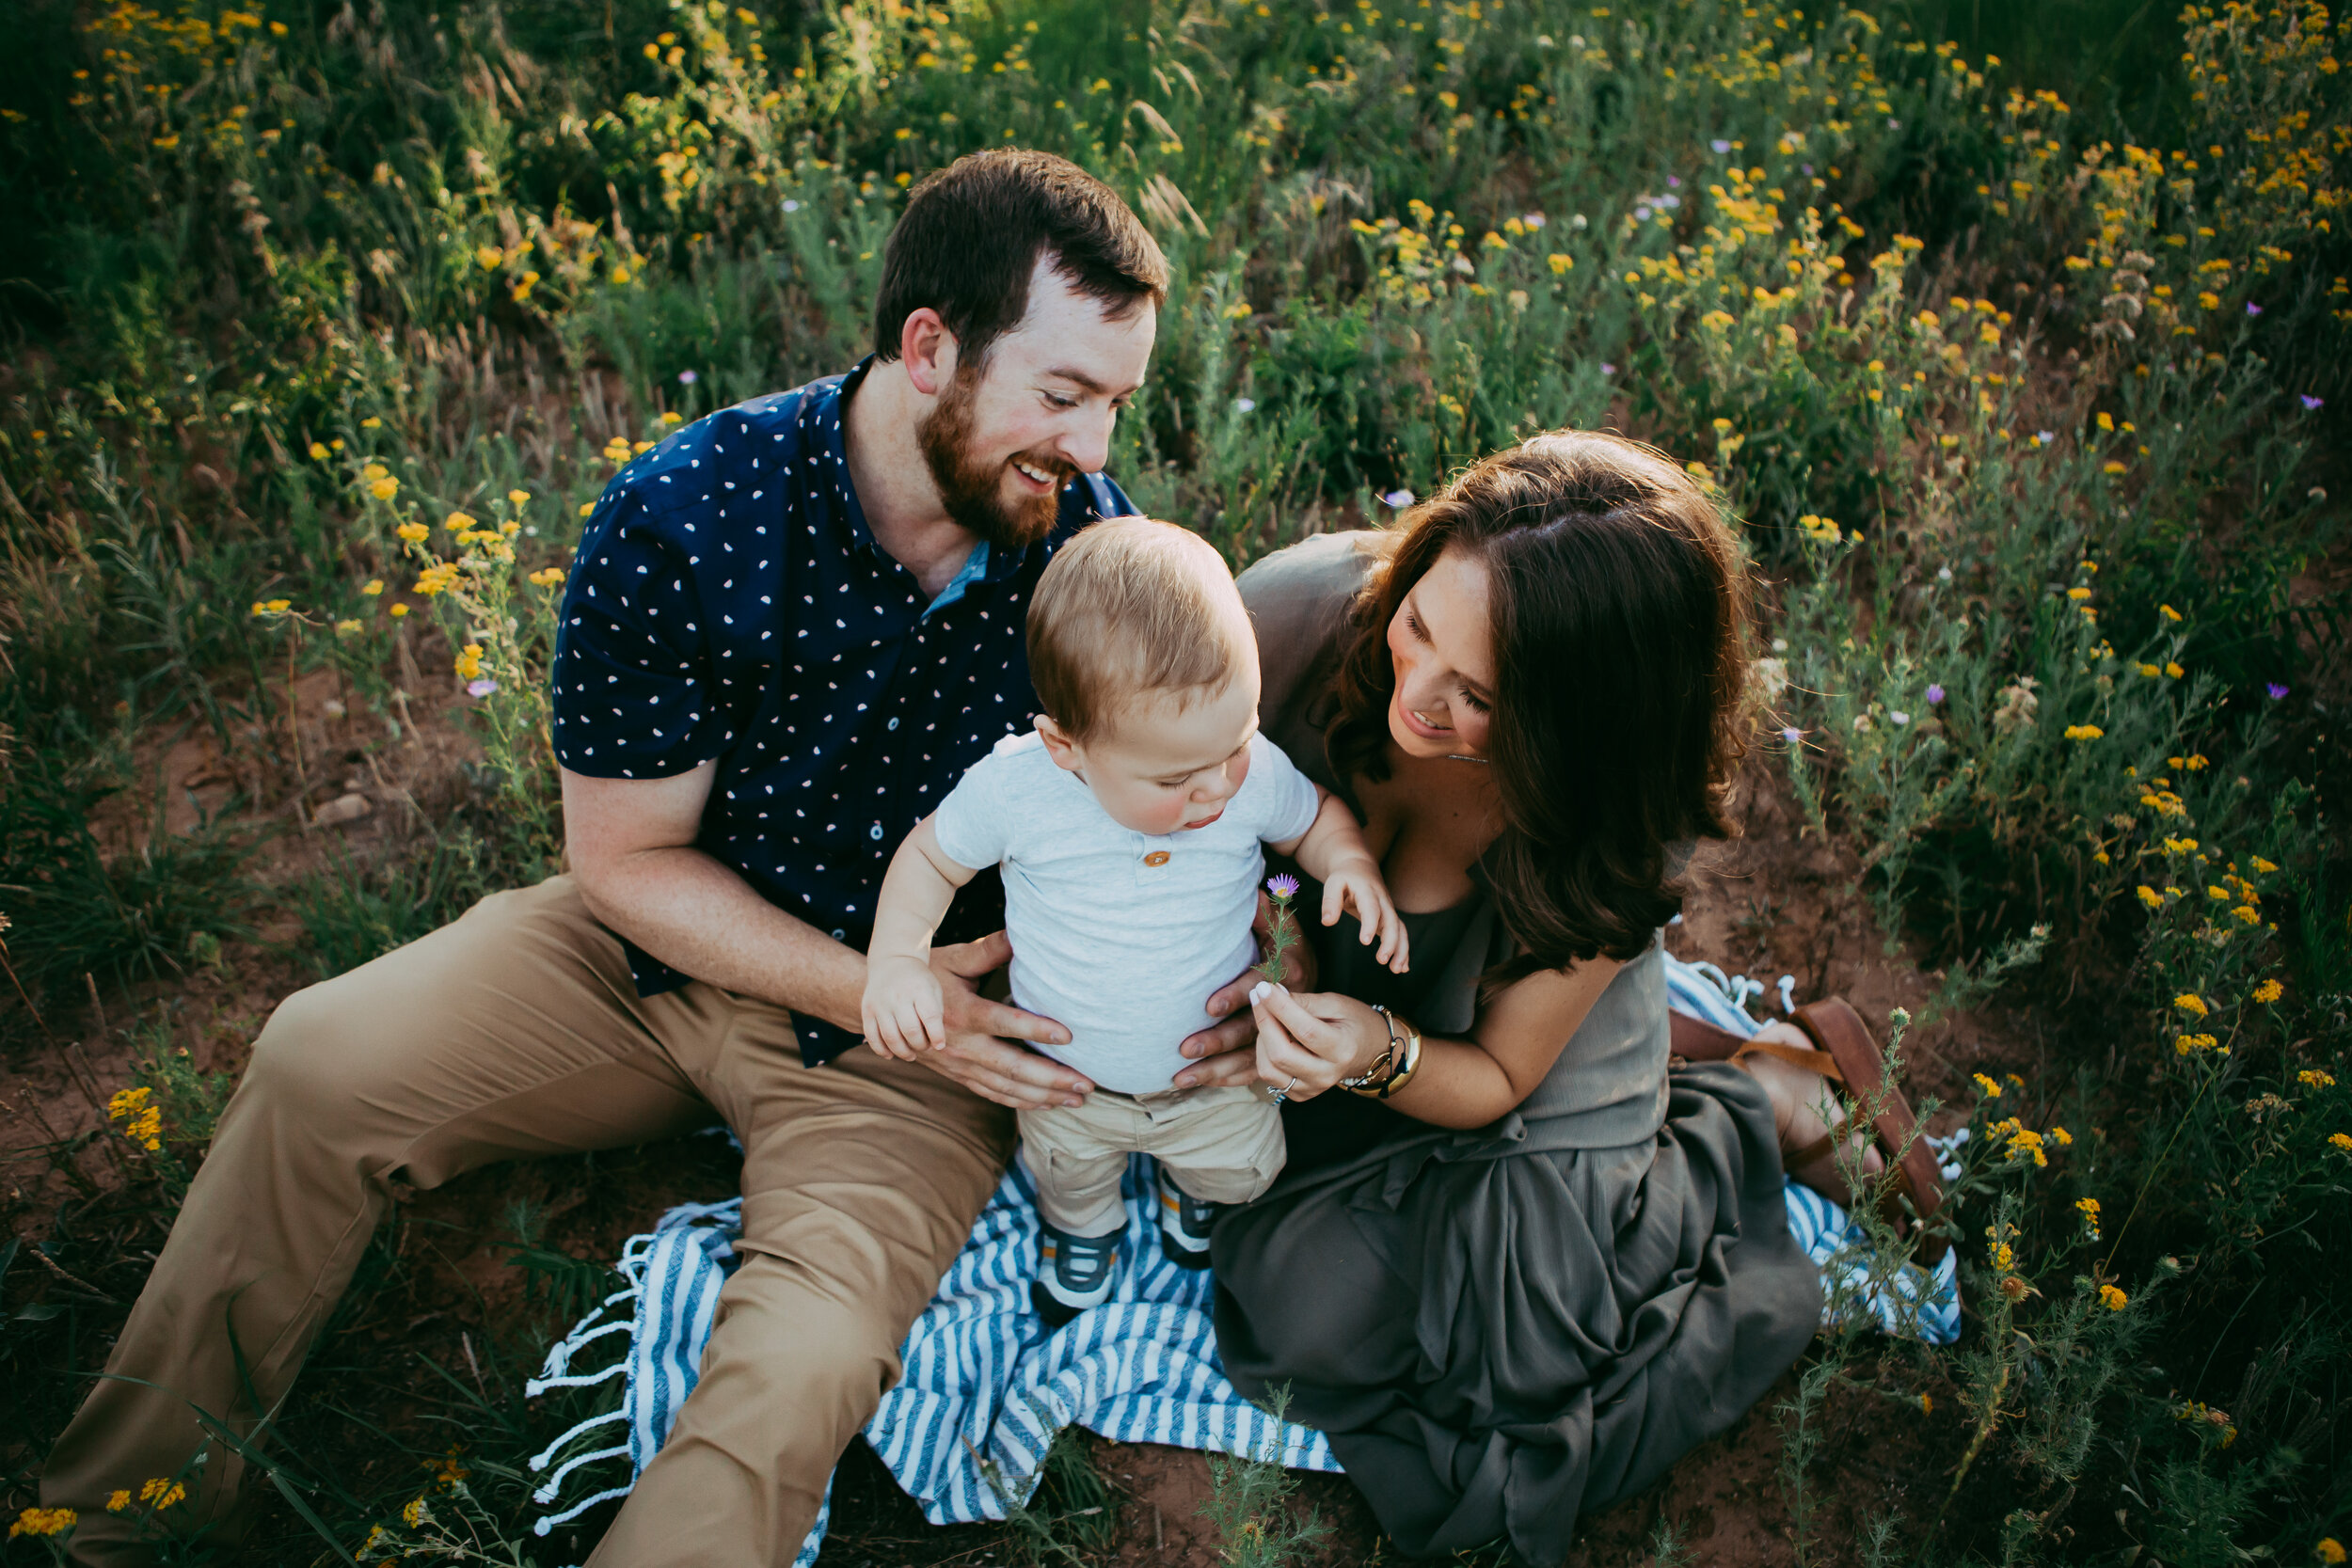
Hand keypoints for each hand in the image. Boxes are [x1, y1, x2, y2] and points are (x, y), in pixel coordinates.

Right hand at [861, 953, 946, 1057]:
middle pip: (910, 1031)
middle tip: (924, 1046)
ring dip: (903, 1052)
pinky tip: (891, 1054)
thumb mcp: (933, 989)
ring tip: (911, 1054)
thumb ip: (936, 1015)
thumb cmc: (919, 981)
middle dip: (921, 1045)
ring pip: (891, 1037)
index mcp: (919, 989)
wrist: (892, 962)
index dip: (937, 1036)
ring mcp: (880, 1003)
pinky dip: (882, 1050)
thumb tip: (936, 1044)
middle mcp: (898, 996)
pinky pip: (872, 1036)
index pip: (930, 1017)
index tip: (939, 1045)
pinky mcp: (867, 1010)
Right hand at [912, 931, 1092, 1109]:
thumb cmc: (928, 976)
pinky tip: (1048, 1104)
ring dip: (1044, 1096)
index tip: (1068, 1035)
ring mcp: (961, 1065)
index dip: (1036, 1030)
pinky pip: (994, 1094)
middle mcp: (963, 1045)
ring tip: (1078, 1098)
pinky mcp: (960, 1076)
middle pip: (1012, 1068)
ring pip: (1006, 1087)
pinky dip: (1022, 1102)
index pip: (1004, 1024)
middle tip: (1086, 1083)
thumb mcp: (956, 958)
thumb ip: (990, 949)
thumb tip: (1023, 932)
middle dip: (1051, 1079)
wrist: (889, 1008)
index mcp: (964, 1013)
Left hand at [1173, 891, 1318, 1087]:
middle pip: (1249, 1031)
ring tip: (1179, 1078)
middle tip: (1185, 1048)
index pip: (1258, 988)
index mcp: (1285, 978)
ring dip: (1213, 1070)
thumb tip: (1252, 892)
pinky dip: (1225, 1080)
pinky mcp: (1278, 1057)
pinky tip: (1199, 1084)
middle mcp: (1285, 1014)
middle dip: (1217, 1042)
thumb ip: (1267, 915)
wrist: (1327, 999)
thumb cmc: (1295, 956)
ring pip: (1247, 1059)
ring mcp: (1283, 1040)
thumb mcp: (1288, 931)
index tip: (1209, 1006)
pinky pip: (1251, 1073)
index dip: (1234, 996)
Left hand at [1243, 983, 1388, 1101]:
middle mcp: (1327, 1075)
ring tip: (1269, 1017)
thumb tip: (1273, 993)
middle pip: (1281, 1053)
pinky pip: (1269, 1076)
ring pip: (1269, 1068)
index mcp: (1343, 1049)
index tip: (1263, 987)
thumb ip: (1306, 1001)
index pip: (1305, 1030)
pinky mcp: (1300, 1094)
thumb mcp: (1336, 1004)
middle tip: (1259, 997)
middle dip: (1264, 1021)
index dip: (1280, 1007)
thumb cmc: (1353, 1023)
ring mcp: (1313, 1088)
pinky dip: (1264, 1053)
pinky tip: (1273, 1036)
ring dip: (1261, 1038)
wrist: (1367, 1052)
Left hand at [1320, 861, 1407, 973]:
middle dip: (1390, 941)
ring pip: (1400, 929)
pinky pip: (1400, 933)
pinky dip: (1403, 950)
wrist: (1360, 867)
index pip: (1371, 908)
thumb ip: (1330, 901)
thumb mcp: (1333, 883)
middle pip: (1391, 921)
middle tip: (1382, 960)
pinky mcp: (1390, 918)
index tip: (1365, 941)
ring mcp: (1388, 909)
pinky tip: (1403, 967)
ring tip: (1397, 970)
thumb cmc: (1344, 877)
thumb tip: (1327, 922)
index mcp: (1367, 891)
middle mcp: (1382, 901)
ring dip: (1401, 949)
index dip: (1370, 924)